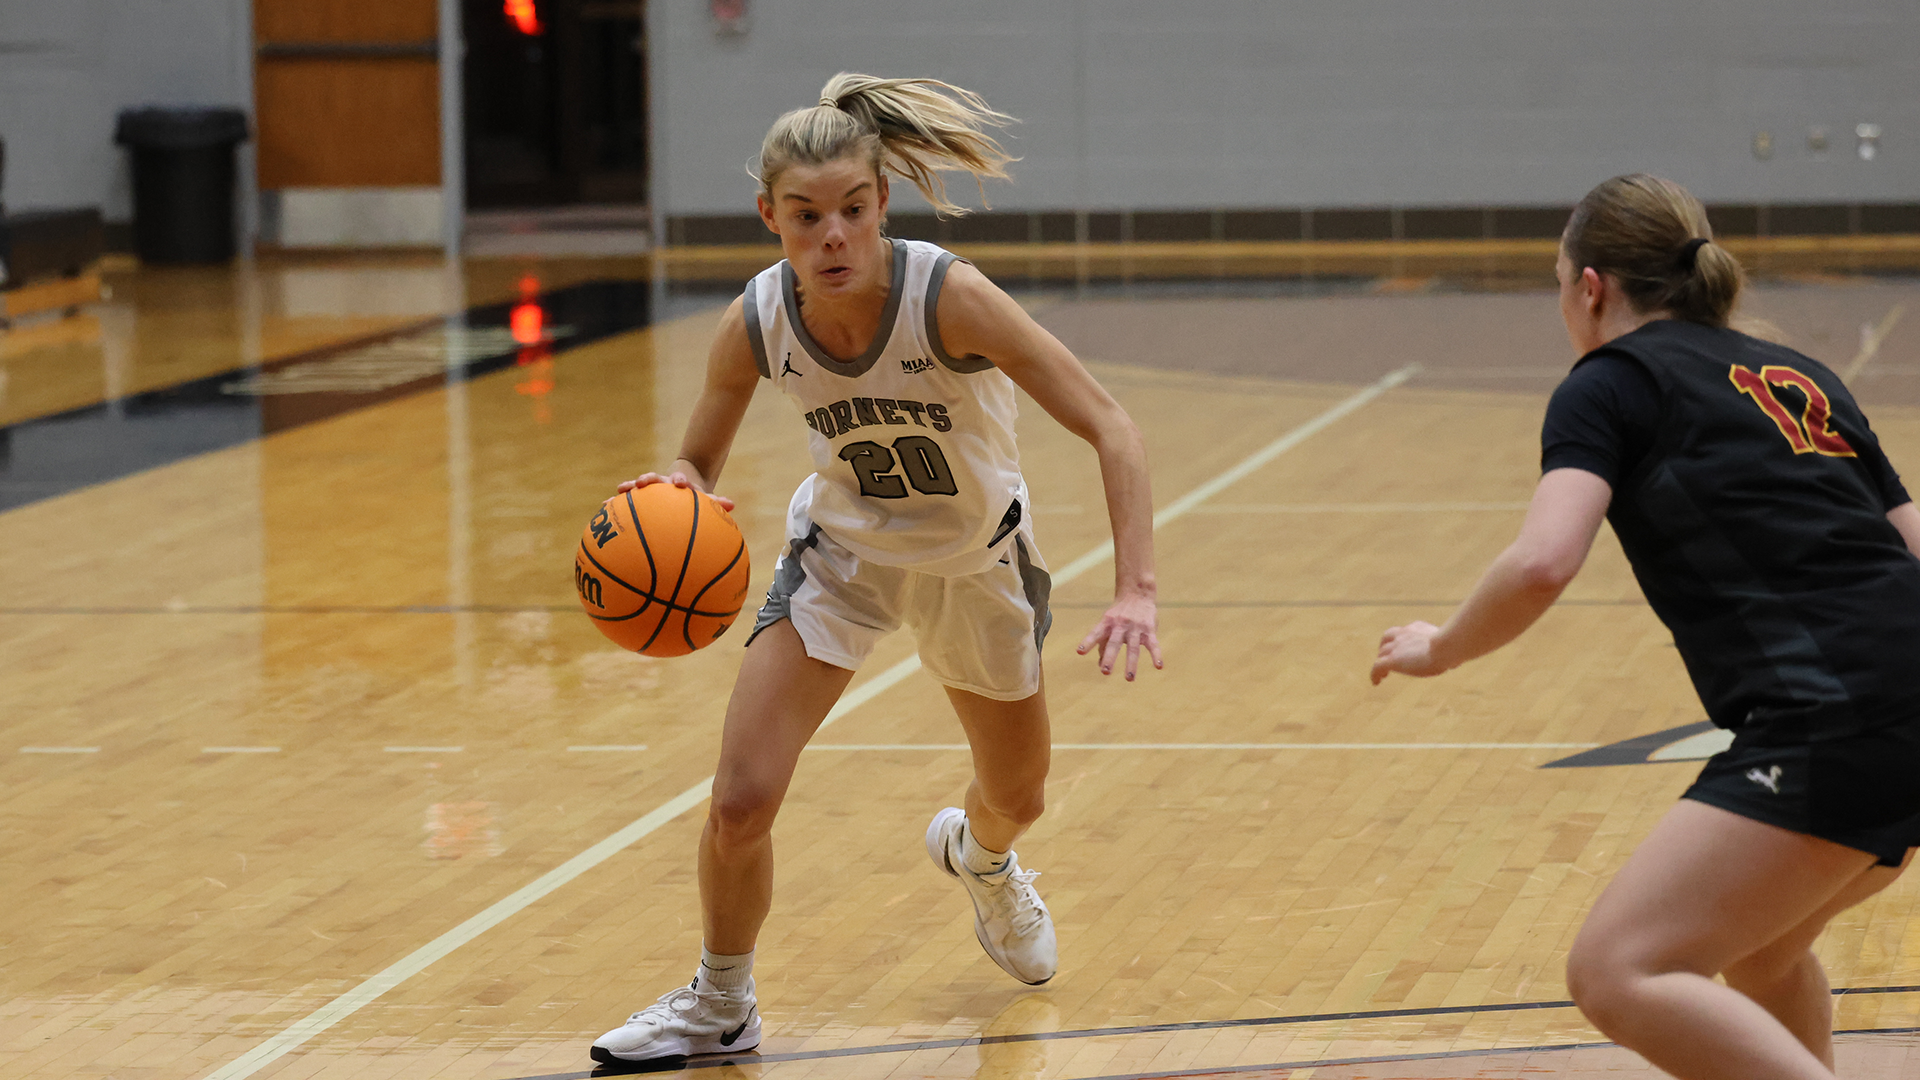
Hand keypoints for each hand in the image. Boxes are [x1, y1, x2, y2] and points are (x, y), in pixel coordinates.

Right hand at [615, 471, 734, 511]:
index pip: (679, 479)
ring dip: (628, 488)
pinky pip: (625, 500)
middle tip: (641, 483)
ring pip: (636, 486)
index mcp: (678, 483)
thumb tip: (732, 504)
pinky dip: (615, 503)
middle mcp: (661, 483)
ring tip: (616, 494)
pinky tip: (602, 508)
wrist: (682, 482)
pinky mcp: (639, 493)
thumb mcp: (705, 497)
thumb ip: (716, 501)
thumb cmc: (695, 495)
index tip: (679, 483)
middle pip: (653, 479)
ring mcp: (649, 487)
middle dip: (647, 480)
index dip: (678, 480)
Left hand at [1076, 592, 1162, 679]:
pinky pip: (1153, 644)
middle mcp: (1120, 625)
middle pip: (1114, 642)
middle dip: (1110, 657)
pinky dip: (1156, 655)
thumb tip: (1099, 664)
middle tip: (1105, 671)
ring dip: (1131, 664)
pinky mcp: (1149, 629)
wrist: (1137, 593)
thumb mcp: (1107, 623)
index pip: (1095, 633)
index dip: (1088, 642)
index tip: (1079, 652)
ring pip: (1134, 648)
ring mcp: (1135, 627)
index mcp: (1107, 623)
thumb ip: (1103, 642)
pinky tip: (1159, 666)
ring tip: (1129, 678)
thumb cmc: (1119, 614)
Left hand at [1370, 621, 1447, 683]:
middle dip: (1386, 648)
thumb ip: (1449, 652)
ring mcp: (1396, 646)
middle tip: (1388, 658)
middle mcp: (1404, 633)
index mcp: (1417, 628)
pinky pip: (1377, 667)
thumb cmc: (1454, 647)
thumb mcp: (1452, 647)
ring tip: (1382, 674)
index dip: (1401, 640)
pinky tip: (1376, 682)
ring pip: (1381, 653)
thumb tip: (1456, 662)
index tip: (1403, 648)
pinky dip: (1375, 674)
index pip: (1405, 631)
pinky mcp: (1392, 659)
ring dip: (1381, 662)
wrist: (1446, 646)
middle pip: (1388, 638)